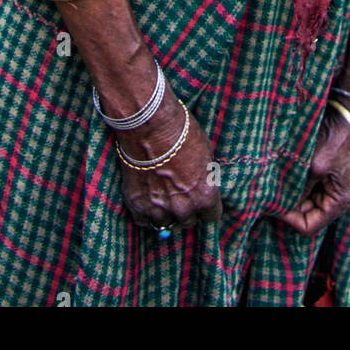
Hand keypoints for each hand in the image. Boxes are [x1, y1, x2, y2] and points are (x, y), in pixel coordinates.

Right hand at [115, 88, 222, 233]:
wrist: (150, 124)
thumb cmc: (181, 132)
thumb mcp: (205, 153)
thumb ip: (203, 176)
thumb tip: (201, 183)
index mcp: (205, 196)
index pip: (212, 216)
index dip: (206, 206)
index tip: (201, 198)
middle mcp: (183, 208)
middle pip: (188, 220)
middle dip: (186, 208)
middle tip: (179, 192)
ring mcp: (159, 209)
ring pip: (166, 224)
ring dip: (165, 213)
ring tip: (161, 195)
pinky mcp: (138, 205)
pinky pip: (143, 220)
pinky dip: (145, 212)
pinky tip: (147, 198)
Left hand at [275, 103, 349, 236]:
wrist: (345, 117)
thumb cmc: (334, 142)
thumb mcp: (315, 167)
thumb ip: (299, 188)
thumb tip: (278, 204)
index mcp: (337, 204)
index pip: (307, 227)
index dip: (288, 219)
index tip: (272, 205)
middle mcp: (333, 201)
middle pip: (302, 216)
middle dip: (286, 206)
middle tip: (267, 194)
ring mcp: (326, 189)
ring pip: (299, 202)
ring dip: (287, 195)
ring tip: (272, 184)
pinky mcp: (320, 177)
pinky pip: (301, 189)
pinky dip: (290, 185)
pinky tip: (280, 175)